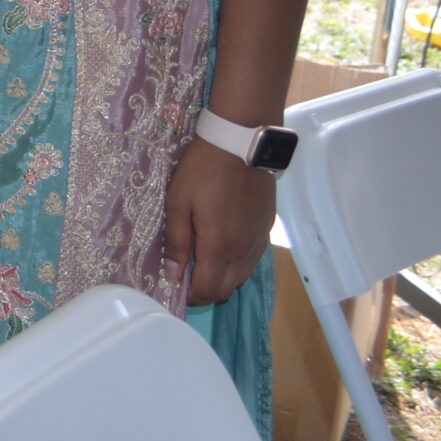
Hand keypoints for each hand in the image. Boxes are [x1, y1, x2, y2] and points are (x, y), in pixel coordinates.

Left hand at [162, 137, 276, 305]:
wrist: (241, 144)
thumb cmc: (202, 171)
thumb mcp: (178, 203)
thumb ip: (176, 242)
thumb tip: (173, 274)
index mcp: (220, 246)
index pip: (208, 289)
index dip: (191, 296)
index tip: (175, 287)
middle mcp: (244, 250)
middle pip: (227, 288)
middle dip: (206, 291)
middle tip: (186, 278)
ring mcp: (259, 240)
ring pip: (242, 276)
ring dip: (222, 278)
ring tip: (202, 263)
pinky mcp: (267, 229)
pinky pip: (252, 259)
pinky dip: (236, 264)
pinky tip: (222, 248)